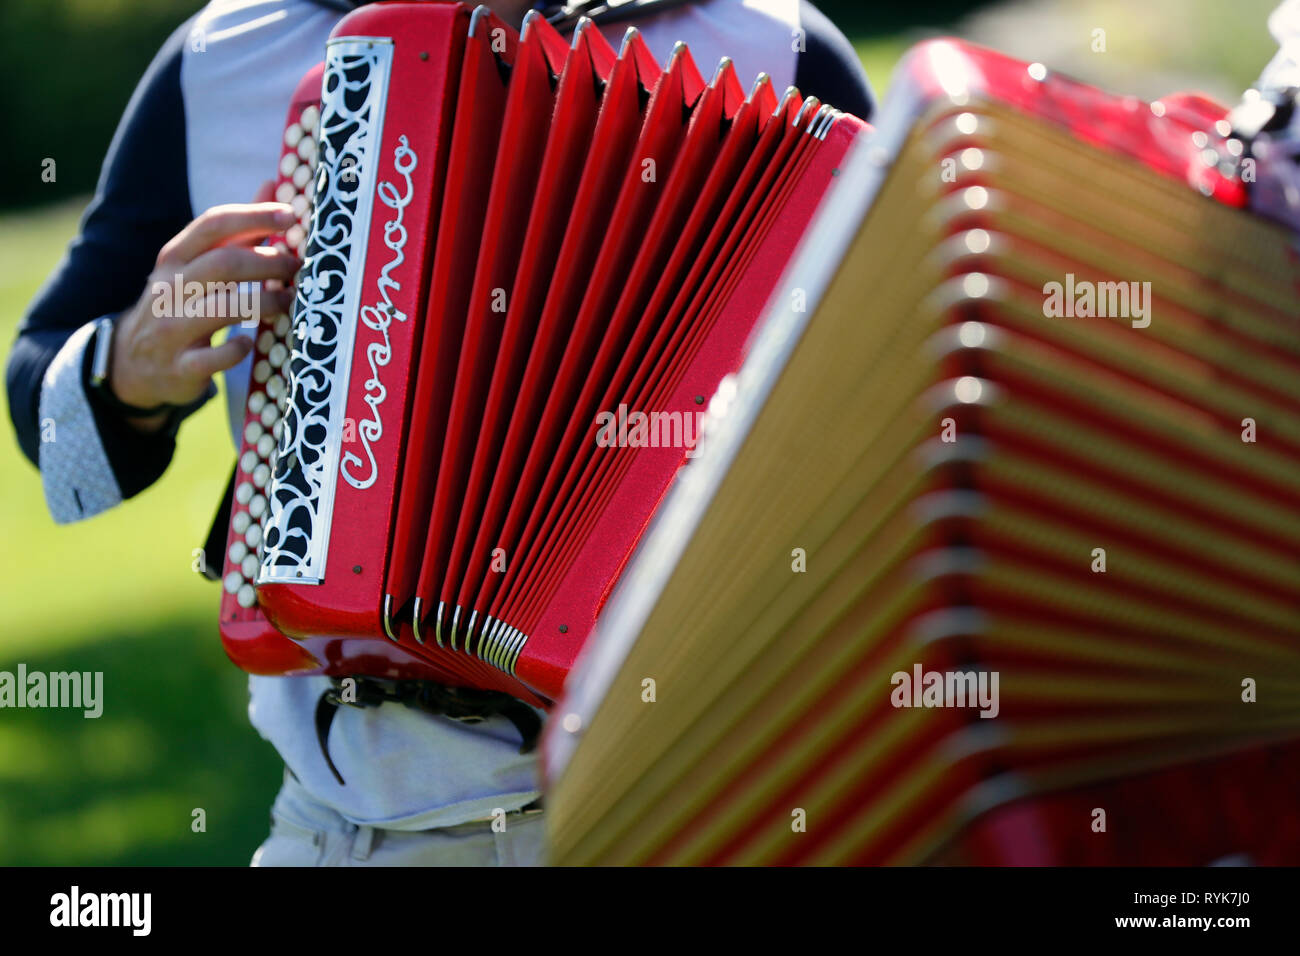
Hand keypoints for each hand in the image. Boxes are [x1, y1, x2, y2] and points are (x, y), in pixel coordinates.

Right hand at [110, 198, 300, 431]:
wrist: (132, 363)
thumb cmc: (180, 304)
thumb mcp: (196, 265)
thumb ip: (237, 230)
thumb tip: (272, 185)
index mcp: (175, 257)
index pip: (214, 224)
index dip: (255, 215)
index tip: (291, 215)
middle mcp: (169, 288)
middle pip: (225, 264)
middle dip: (269, 262)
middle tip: (298, 267)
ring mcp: (172, 327)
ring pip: (223, 308)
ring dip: (266, 303)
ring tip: (289, 302)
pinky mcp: (181, 366)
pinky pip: (215, 357)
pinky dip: (238, 349)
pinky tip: (252, 342)